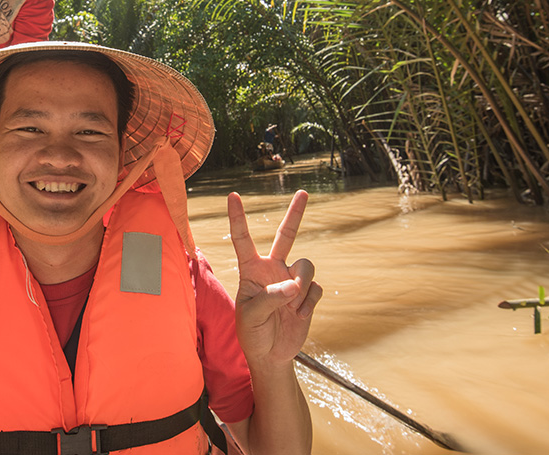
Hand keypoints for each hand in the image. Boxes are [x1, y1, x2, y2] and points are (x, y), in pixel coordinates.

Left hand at [228, 190, 321, 368]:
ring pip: (305, 266)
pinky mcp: (307, 294)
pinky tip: (298, 315)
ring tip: (292, 305)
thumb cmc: (252, 333)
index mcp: (251, 270)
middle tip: (303, 192)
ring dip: (301, 285)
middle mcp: (272, 269)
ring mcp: (291, 280)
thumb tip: (294, 285)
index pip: (243, 239)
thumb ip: (270, 298)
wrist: (271, 355)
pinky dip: (309, 303)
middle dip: (296, 214)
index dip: (238, 218)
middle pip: (286, 235)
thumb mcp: (252, 316)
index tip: (232, 196)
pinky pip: (315, 288)